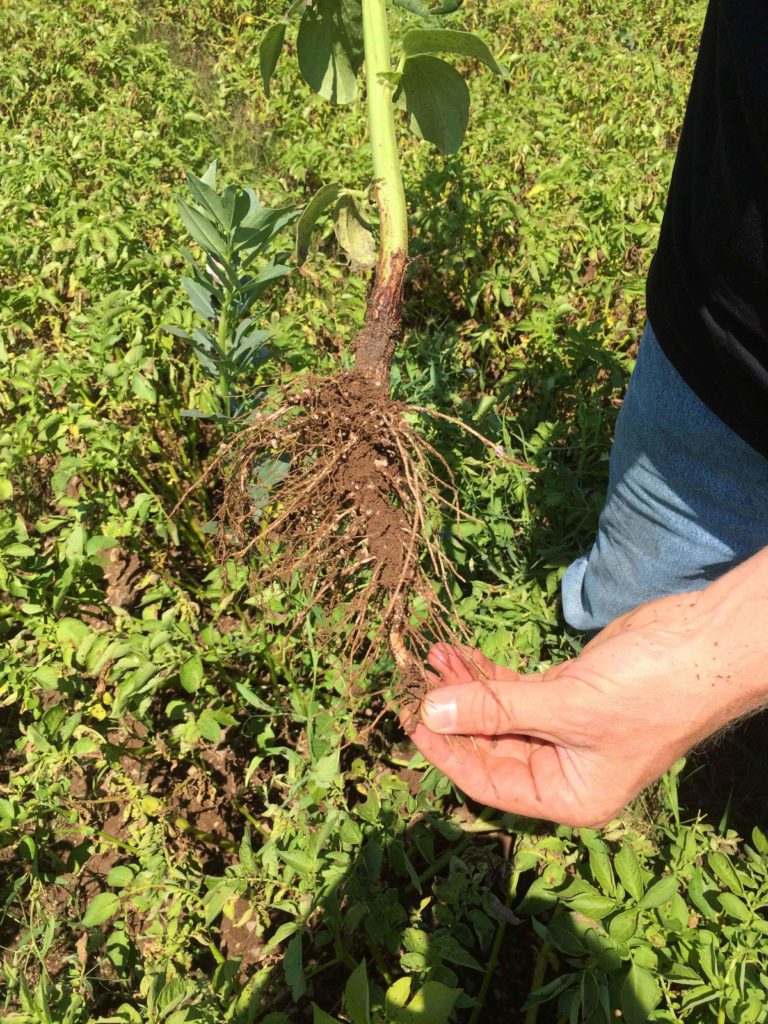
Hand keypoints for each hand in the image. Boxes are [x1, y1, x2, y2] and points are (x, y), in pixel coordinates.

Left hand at [411, 578, 766, 827]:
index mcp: (568, 795)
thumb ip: (495, 709)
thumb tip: (430, 711)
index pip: (487, 782)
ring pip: (499, 715)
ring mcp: (564, 730)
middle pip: (489, 746)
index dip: (446, 751)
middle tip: (414, 681)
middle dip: (451, 712)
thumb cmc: (650, 691)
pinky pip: (516, 692)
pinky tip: (459, 655)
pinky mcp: (567, 694)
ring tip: (431, 657)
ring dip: (465, 688)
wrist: (705, 645)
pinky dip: (488, 675)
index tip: (410, 720)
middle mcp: (562, 769)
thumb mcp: (566, 706)